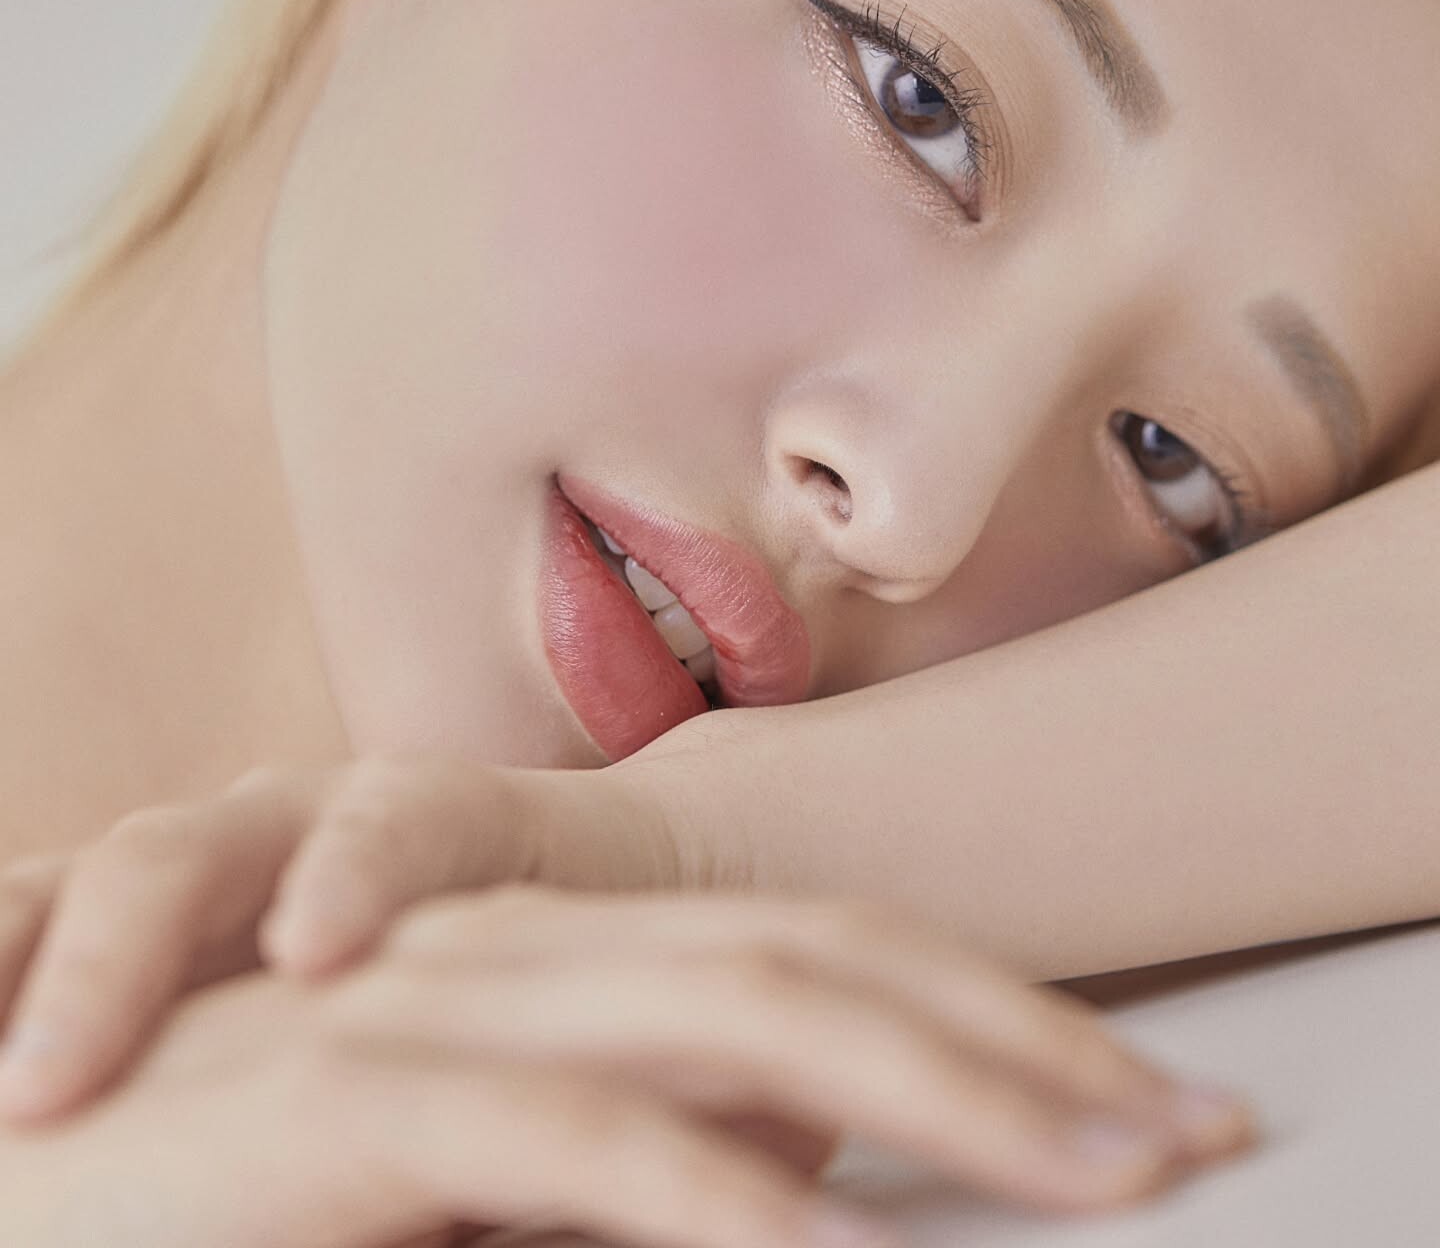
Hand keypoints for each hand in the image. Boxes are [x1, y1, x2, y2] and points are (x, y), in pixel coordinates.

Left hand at [0, 753, 681, 1119]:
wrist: (613, 905)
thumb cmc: (430, 1034)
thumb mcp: (287, 1102)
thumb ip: (187, 1147)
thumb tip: (92, 1226)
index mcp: (152, 933)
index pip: (6, 944)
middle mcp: (212, 857)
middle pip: (50, 899)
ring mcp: (318, 818)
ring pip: (176, 859)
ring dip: (101, 966)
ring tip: (42, 1088)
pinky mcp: (449, 802)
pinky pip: (387, 830)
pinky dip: (343, 883)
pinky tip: (313, 953)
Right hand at [0, 758, 1255, 1201]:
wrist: (15, 1159)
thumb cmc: (237, 1187)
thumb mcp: (474, 1163)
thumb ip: (634, 1153)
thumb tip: (803, 1184)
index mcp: (562, 958)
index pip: (829, 957)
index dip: (998, 1019)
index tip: (1149, 1110)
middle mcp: (522, 948)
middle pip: (827, 966)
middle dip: (1026, 1046)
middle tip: (1195, 1134)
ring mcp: (441, 1009)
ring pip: (742, 1020)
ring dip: (945, 1094)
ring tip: (1108, 1175)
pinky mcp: (351, 1100)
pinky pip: (580, 1145)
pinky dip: (726, 1209)